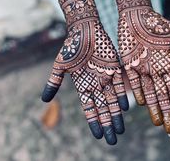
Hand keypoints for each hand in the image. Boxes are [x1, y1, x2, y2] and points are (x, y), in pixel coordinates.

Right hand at [42, 20, 128, 144]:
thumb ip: (54, 82)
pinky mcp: (114, 67)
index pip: (89, 108)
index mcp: (83, 85)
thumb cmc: (71, 46)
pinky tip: (125, 107)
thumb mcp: (60, 66)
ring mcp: (105, 76)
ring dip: (116, 114)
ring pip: (112, 99)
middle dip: (107, 123)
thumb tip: (44, 100)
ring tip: (120, 129)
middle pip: (103, 107)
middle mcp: (95, 84)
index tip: (99, 136)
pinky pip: (120, 84)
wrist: (85, 29)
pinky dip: (122, 95)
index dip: (94, 122)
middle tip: (113, 139)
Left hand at [118, 7, 169, 133]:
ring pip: (148, 91)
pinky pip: (133, 81)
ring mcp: (142, 67)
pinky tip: (141, 103)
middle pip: (162, 94)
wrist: (135, 14)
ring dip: (153, 107)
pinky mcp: (129, 63)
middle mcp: (155, 69)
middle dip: (166, 112)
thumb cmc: (156, 21)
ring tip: (158, 122)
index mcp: (167, 63)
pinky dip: (137, 91)